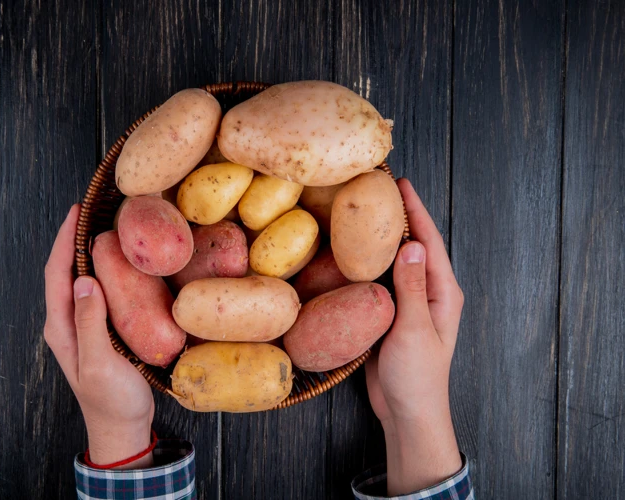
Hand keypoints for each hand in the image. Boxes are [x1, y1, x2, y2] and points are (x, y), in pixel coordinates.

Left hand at [44, 204, 154, 467]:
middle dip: (74, 238)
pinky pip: (98, 292)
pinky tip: (122, 263)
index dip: (64, 240)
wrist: (122, 428)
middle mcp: (66, 322)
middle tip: (95, 210)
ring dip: (89, 251)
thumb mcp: (100, 363)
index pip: (57, 273)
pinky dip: (105, 270)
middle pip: (65, 270)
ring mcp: (82, 326)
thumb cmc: (111, 401)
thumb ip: (90, 323)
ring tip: (107, 227)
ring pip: (80, 279)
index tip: (77, 211)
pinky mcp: (99, 330)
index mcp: (61, 327)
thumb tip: (84, 280)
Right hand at [365, 179, 462, 494]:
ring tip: (359, 214)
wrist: (408, 413)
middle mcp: (428, 291)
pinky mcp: (390, 315)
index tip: (399, 182)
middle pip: (413, 245)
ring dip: (380, 238)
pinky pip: (378, 282)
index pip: (429, 241)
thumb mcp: (415, 329)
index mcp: (442, 291)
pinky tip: (348, 254)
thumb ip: (412, 287)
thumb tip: (411, 244)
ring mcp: (408, 303)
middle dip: (398, 216)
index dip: (415, 210)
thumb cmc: (418, 376)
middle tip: (375, 190)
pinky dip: (366, 264)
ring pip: (393, 261)